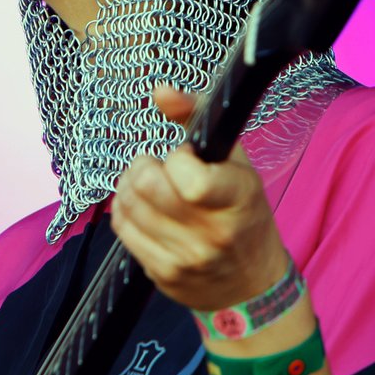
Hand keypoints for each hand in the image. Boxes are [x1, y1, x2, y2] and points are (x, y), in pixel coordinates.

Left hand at [110, 85, 287, 311]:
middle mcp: (212, 233)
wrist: (252, 284)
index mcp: (237, 199)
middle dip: (143, 166)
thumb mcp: (235, 161)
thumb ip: (196, 117)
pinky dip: (124, 209)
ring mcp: (184, 258)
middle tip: (154, 165)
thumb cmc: (243, 212)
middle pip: (147, 188)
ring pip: (128, 206)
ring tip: (145, 182)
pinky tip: (140, 205)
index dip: (177, 158)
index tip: (186, 158)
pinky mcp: (162, 275)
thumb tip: (160, 91)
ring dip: (129, 185)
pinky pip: (122, 230)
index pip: (189, 178)